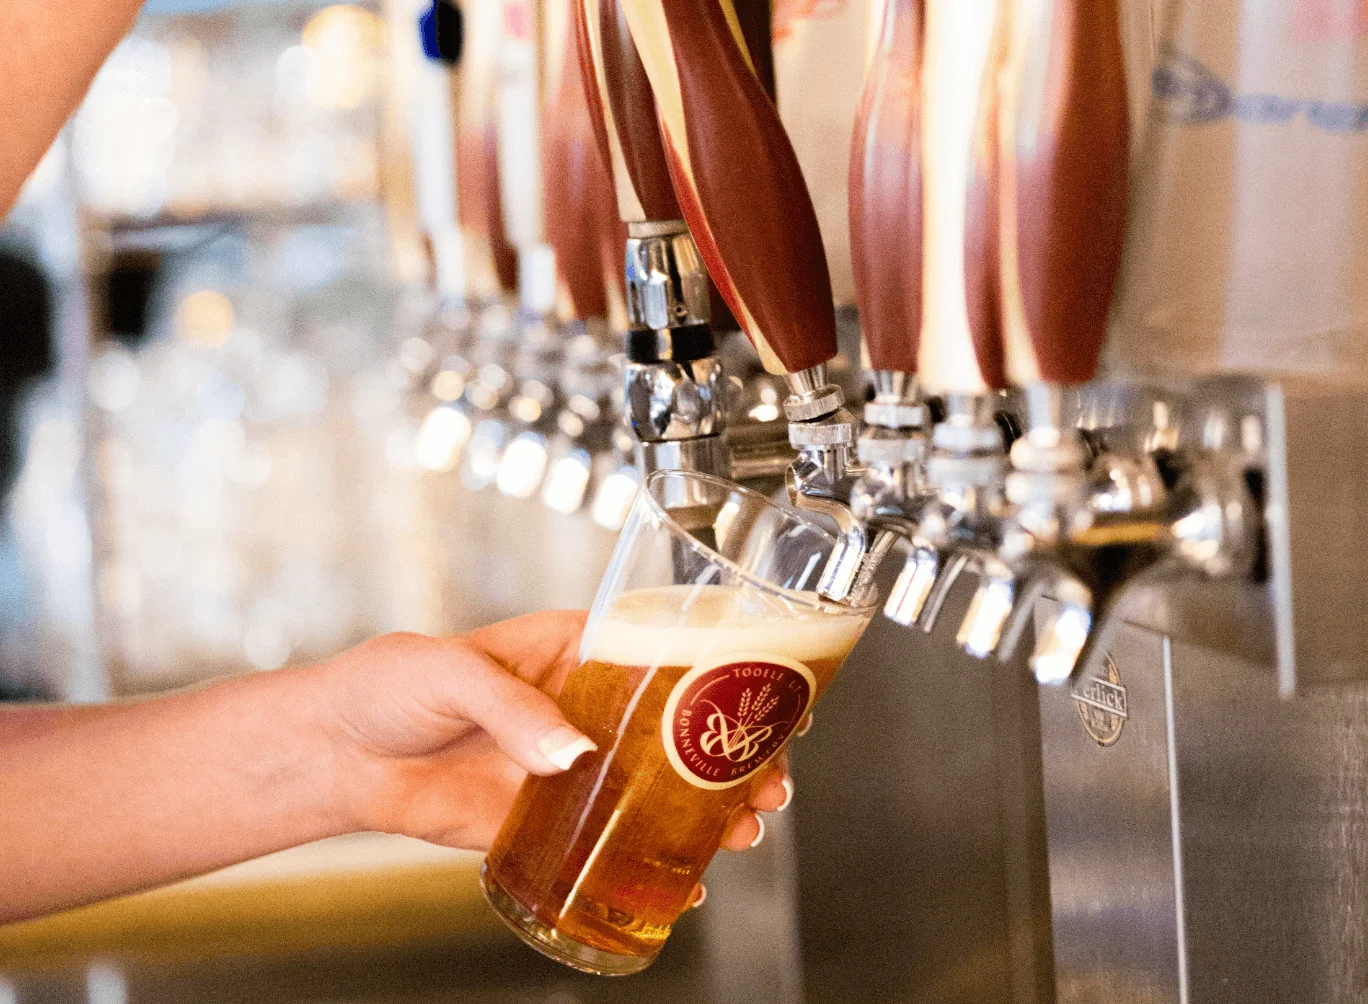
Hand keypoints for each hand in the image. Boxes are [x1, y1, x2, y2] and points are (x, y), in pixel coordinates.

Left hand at [319, 610, 792, 854]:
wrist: (336, 754)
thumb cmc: (387, 686)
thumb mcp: (450, 671)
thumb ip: (511, 706)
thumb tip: (569, 753)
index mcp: (572, 649)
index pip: (664, 651)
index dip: (723, 672)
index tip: (768, 693)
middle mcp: (583, 706)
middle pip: (678, 726)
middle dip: (732, 752)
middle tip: (770, 782)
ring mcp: (569, 766)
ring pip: (657, 785)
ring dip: (707, 807)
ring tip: (742, 831)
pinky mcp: (545, 818)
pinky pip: (610, 839)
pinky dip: (651, 859)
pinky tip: (686, 878)